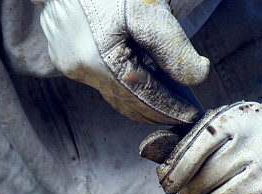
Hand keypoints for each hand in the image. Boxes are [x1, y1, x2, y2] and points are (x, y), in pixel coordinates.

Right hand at [38, 0, 209, 124]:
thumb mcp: (146, 10)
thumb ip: (172, 47)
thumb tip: (196, 77)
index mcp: (101, 62)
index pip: (144, 96)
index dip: (170, 108)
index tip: (191, 116)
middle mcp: (82, 71)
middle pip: (126, 102)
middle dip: (156, 111)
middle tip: (182, 115)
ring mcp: (70, 65)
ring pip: (112, 94)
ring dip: (140, 102)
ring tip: (166, 103)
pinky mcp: (65, 57)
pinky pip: (100, 81)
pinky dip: (123, 87)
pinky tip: (141, 83)